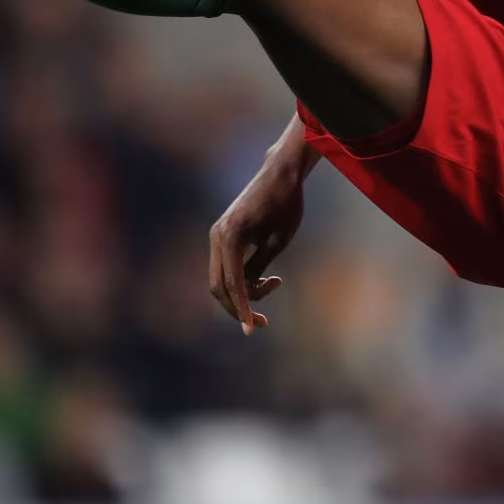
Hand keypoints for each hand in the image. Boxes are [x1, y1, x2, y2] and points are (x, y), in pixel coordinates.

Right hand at [207, 145, 307, 335]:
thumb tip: (245, 291)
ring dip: (242, 293)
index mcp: (230, 236)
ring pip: (221, 279)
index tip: (251, 329)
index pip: (232, 283)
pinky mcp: (224, 235)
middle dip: (238, 307)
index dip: (241, 309)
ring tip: (275, 285)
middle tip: (262, 323)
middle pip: (219, 286)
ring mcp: (218, 235)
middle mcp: (217, 236)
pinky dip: (242, 279)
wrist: (281, 174)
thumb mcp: (277, 242)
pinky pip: (227, 267)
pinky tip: (268, 279)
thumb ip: (257, 268)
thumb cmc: (285, 205)